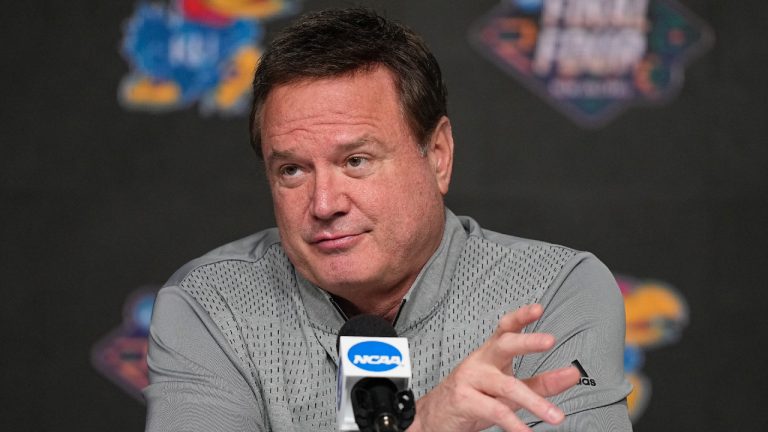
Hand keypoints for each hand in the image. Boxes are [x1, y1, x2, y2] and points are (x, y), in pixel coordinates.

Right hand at [408, 304, 579, 431]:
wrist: (436, 415)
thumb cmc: (472, 396)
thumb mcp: (508, 388)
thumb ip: (541, 382)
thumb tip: (571, 375)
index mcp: (491, 353)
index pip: (506, 328)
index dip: (521, 317)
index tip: (538, 309)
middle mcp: (481, 361)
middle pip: (504, 344)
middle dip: (527, 341)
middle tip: (549, 340)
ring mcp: (471, 379)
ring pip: (506, 385)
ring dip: (534, 402)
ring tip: (555, 416)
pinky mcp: (465, 400)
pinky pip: (495, 410)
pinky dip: (514, 424)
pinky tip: (526, 431)